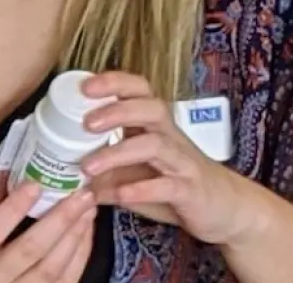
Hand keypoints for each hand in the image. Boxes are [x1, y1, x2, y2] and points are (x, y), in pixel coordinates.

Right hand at [0, 182, 96, 282]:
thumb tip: (19, 159)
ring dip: (75, 236)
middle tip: (81, 194)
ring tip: (88, 208)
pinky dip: (80, 254)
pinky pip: (65, 281)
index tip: (35, 184)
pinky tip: (86, 231)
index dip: (12, 209)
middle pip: (29, 251)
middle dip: (60, 220)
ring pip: (51, 270)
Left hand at [79, 71, 260, 245]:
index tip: (84, 87)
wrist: (226, 209)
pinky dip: (141, 189)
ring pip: (154, 146)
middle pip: (150, 109)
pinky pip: (167, 185)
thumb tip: (66, 172)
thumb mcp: (138, 174)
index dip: (114, 83)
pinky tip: (118, 194)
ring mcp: (182, 162)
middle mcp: (171, 137)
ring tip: (89, 167)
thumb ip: (107, 170)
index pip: (139, 91)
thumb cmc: (177, 183)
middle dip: (117, 110)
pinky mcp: (190, 190)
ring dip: (118, 153)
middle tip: (86, 123)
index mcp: (156, 126)